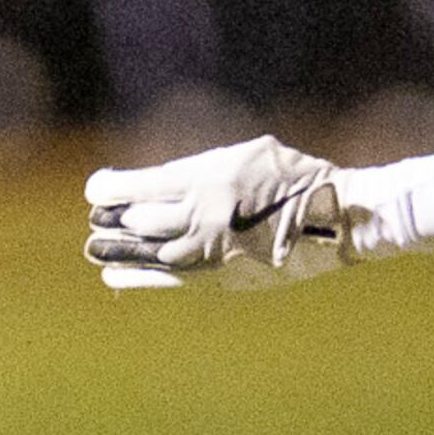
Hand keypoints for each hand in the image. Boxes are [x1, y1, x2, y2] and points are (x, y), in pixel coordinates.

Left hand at [84, 135, 351, 290]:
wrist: (339, 220)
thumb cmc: (295, 177)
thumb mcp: (248, 154)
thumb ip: (204, 166)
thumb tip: (162, 179)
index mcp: (211, 179)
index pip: (144, 185)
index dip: (111, 189)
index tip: (94, 191)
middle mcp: (205, 216)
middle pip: (141, 221)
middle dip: (113, 220)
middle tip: (99, 220)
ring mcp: (212, 251)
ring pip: (149, 253)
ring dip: (118, 251)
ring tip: (95, 250)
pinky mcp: (221, 279)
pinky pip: (169, 280)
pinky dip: (137, 277)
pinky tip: (114, 276)